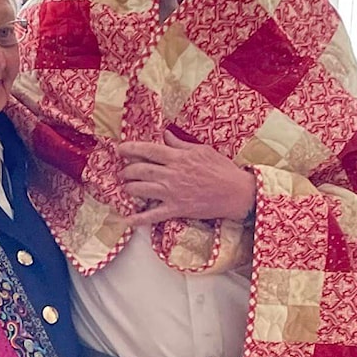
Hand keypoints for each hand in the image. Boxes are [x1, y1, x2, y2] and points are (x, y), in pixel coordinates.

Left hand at [118, 130, 255, 226]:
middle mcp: (171, 174)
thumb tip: (165, 135)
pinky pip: (154, 215)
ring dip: (129, 188)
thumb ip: (180, 144)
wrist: (237, 193)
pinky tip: (127, 220)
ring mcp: (172, 192)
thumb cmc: (222, 169)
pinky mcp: (177, 208)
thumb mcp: (202, 150)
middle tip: (122, 171)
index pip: (148, 150)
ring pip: (141, 189)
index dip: (130, 149)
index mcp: (177, 157)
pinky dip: (139, 219)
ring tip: (125, 187)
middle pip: (140, 170)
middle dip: (126, 170)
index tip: (120, 149)